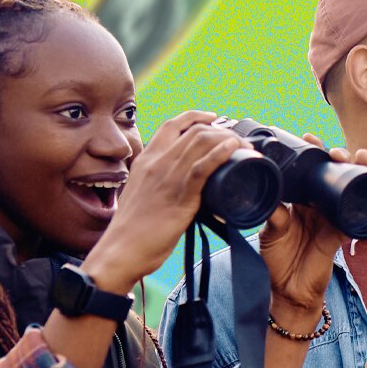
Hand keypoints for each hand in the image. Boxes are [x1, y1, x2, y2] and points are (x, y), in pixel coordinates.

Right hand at [84, 110, 243, 290]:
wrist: (121, 250)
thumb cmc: (132, 229)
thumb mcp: (141, 193)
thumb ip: (158, 183)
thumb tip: (182, 188)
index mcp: (146, 160)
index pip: (171, 125)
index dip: (195, 117)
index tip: (213, 118)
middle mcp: (157, 162)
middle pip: (194, 131)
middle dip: (222, 131)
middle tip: (239, 141)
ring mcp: (167, 177)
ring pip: (201, 143)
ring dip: (229, 140)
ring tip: (245, 148)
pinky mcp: (179, 196)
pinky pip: (202, 167)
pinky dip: (221, 154)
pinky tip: (233, 149)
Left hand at [259, 134, 366, 322]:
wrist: (288, 293)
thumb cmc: (276, 262)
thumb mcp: (272, 234)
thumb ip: (276, 217)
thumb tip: (276, 200)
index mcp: (297, 202)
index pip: (306, 173)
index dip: (311, 154)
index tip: (308, 138)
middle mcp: (316, 207)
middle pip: (331, 175)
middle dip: (336, 157)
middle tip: (333, 150)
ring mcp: (330, 219)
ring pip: (347, 189)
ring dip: (355, 170)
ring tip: (357, 155)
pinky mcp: (340, 234)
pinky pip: (355, 214)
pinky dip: (364, 198)